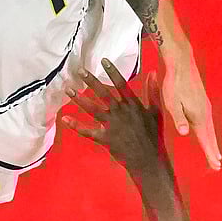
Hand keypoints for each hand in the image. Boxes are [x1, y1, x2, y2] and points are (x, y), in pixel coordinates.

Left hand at [62, 59, 165, 177]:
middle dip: (91, 81)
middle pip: (104, 93)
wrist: (148, 160)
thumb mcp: (156, 111)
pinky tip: (65, 119)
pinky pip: (88, 131)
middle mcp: (121, 112)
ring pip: (93, 109)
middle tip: (80, 71)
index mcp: (133, 105)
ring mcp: (112, 125)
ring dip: (80, 99)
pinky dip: (76, 126)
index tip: (103, 60)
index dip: (112, 72)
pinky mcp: (105, 138)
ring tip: (69, 90)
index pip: (121, 84)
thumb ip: (152, 91)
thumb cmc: (153, 135)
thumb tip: (152, 72)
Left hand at [161, 54, 220, 170]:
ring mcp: (205, 106)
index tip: (216, 165)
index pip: (205, 138)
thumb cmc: (174, 84)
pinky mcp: (203, 101)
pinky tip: (207, 131)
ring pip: (210, 128)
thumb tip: (184, 132)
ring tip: (215, 153)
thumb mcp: (172, 102)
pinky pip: (208, 121)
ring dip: (212, 141)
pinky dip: (210, 131)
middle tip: (217, 164)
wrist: (181, 64)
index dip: (209, 153)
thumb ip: (179, 117)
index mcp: (198, 115)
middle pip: (210, 135)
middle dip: (213, 150)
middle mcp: (205, 112)